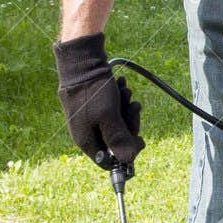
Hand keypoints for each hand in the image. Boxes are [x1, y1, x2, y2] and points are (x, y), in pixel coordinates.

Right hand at [53, 32, 143, 165]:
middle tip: (134, 107)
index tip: (140, 140)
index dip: (127, 154)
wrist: (81, 60)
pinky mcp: (94, 106)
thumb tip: (128, 159)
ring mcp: (90, 119)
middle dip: (130, 124)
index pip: (110, 161)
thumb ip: (118, 139)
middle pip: (117, 141)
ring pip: (117, 123)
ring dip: (126, 108)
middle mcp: (87, 133)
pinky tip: (122, 86)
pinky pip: (113, 109)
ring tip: (126, 91)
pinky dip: (120, 99)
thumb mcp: (109, 117)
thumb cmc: (93, 90)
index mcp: (87, 141)